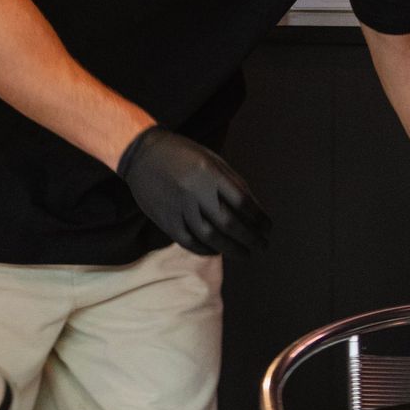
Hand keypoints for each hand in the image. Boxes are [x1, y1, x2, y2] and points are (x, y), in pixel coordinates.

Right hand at [117, 126, 270, 256]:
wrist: (142, 155)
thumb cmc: (184, 156)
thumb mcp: (211, 159)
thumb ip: (232, 183)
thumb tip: (254, 212)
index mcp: (210, 173)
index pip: (243, 202)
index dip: (259, 218)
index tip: (268, 228)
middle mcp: (195, 191)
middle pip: (229, 223)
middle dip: (251, 239)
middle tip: (263, 246)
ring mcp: (179, 207)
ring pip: (211, 237)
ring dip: (232, 250)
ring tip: (245, 254)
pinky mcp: (166, 220)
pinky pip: (190, 242)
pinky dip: (207, 250)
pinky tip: (218, 251)